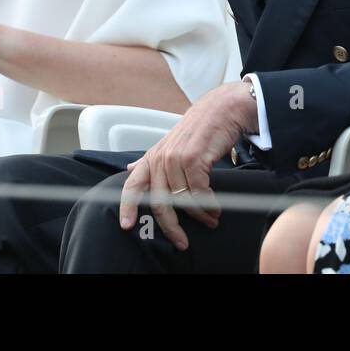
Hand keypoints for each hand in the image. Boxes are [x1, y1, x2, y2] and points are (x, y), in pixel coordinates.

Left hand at [117, 80, 256, 250]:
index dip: (127, 206)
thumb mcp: (170, 144)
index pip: (133, 184)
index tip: (126, 226)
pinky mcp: (193, 158)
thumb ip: (151, 159)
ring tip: (211, 220)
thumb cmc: (199, 129)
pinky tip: (215, 208)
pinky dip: (208, 204)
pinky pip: (198, 192)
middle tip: (182, 241)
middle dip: (171, 226)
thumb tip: (131, 169)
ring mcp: (175, 158)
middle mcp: (160, 158)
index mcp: (153, 157)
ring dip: (199, 215)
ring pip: (182, 200)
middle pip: (159, 202)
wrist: (222, 109)